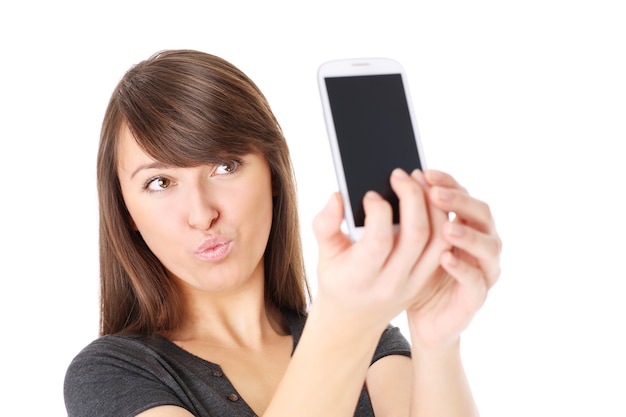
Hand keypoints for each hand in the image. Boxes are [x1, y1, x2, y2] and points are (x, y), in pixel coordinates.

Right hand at [311, 168, 449, 332]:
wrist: (355, 317)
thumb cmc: (338, 278)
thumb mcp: (324, 254)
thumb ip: (325, 225)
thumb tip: (337, 196)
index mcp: (361, 277)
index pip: (379, 241)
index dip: (378, 212)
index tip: (370, 194)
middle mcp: (392, 282)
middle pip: (416, 235)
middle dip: (412, 197)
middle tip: (401, 174)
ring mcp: (414, 282)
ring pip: (438, 240)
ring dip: (434, 205)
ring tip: (420, 180)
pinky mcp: (428, 278)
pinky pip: (444, 246)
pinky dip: (443, 219)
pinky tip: (431, 198)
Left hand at [406, 170, 501, 349]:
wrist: (420, 318)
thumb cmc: (413, 274)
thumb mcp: (404, 242)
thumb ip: (402, 217)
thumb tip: (387, 187)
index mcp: (464, 224)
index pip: (463, 195)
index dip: (448, 182)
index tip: (424, 173)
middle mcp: (480, 243)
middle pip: (481, 214)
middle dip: (459, 202)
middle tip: (434, 194)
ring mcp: (483, 270)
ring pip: (489, 246)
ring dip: (468, 234)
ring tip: (445, 227)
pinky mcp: (475, 297)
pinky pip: (476, 281)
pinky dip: (463, 268)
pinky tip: (445, 259)